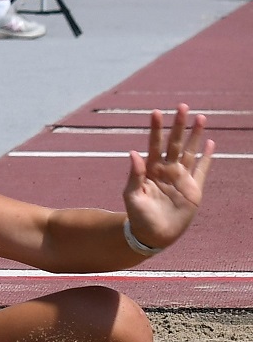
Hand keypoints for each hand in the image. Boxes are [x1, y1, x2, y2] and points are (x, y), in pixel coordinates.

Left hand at [122, 103, 214, 248]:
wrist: (152, 235)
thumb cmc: (138, 216)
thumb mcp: (132, 196)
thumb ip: (134, 175)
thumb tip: (133, 153)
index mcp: (150, 170)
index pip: (154, 145)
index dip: (155, 129)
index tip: (156, 112)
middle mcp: (167, 170)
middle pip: (175, 143)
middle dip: (179, 126)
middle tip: (182, 106)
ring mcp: (181, 178)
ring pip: (191, 152)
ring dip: (196, 135)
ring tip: (200, 117)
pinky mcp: (193, 189)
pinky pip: (202, 170)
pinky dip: (207, 157)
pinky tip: (210, 144)